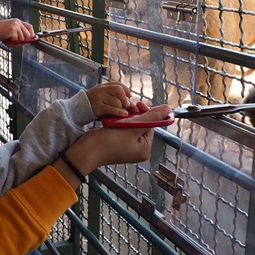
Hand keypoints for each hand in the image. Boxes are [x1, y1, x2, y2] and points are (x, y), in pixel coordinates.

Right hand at [0, 18, 35, 41]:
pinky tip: (6, 41)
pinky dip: (11, 43)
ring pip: (22, 39)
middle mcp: (17, 22)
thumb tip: (28, 41)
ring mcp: (15, 26)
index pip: (30, 27)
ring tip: (8, 41)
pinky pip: (16, 40)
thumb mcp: (11, 30)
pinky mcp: (12, 30)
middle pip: (28, 35)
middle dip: (23, 41)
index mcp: (18, 21)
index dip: (32, 34)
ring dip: (15, 43)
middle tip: (15, 43)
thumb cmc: (0, 32)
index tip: (30, 40)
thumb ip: (19, 33)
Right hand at [57, 104, 171, 186]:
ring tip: (120, 113)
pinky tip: (114, 119)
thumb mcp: (131, 128)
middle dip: (136, 115)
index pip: (151, 126)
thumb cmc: (109, 142)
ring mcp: (127, 147)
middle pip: (142, 125)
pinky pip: (123, 129)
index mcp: (145, 150)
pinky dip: (120, 122)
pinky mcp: (117, 143)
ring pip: (131, 126)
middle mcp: (138, 150)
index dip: (146, 113)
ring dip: (127, 117)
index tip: (138, 104)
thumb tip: (168, 109)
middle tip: (129, 107)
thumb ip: (150, 118)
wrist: (86, 151)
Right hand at [86, 82, 134, 117]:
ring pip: (116, 101)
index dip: (125, 89)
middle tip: (128, 105)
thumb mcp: (101, 96)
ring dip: (122, 107)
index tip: (129, 96)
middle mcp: (101, 90)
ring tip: (125, 112)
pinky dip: (119, 112)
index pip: (117, 84)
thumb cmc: (93, 104)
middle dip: (125, 98)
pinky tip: (124, 114)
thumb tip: (129, 102)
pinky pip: (112, 109)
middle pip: (118, 90)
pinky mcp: (98, 107)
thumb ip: (113, 96)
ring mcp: (99, 98)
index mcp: (103, 86)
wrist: (78, 109)